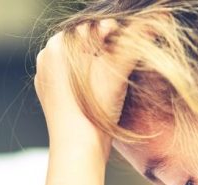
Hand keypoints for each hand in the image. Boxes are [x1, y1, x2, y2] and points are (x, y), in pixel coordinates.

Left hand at [34, 19, 137, 149]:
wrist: (77, 148)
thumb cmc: (94, 108)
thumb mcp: (118, 70)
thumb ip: (133, 43)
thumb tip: (151, 25)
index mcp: (58, 44)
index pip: (92, 27)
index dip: (114, 33)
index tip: (128, 45)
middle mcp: (47, 58)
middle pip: (83, 44)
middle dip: (105, 49)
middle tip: (123, 61)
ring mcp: (47, 78)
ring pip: (78, 62)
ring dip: (98, 64)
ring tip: (114, 78)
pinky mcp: (51, 96)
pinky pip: (71, 79)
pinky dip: (87, 81)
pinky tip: (100, 92)